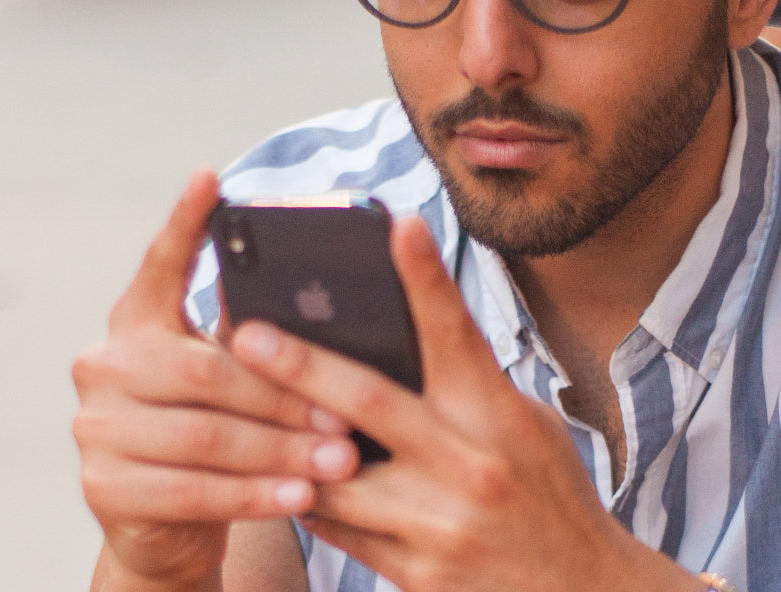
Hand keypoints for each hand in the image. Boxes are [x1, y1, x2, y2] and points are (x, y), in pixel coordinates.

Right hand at [72, 170, 359, 590]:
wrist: (164, 525)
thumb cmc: (217, 432)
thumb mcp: (231, 381)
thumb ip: (253, 340)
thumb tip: (325, 300)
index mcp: (136, 322)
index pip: (160, 265)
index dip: (184, 223)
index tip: (211, 175)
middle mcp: (104, 364)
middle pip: (205, 373)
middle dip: (284, 396)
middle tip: (348, 415)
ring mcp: (95, 427)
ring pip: (206, 437)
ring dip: (281, 452)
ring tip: (341, 462)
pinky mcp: (102, 486)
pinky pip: (192, 491)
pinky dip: (254, 496)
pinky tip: (300, 499)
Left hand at [229, 218, 698, 591]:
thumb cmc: (550, 497)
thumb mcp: (525, 427)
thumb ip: (464, 388)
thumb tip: (394, 337)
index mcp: (500, 418)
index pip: (457, 334)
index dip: (427, 277)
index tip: (399, 223)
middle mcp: (469, 467)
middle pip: (368, 403)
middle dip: (300, 364)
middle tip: (244, 331)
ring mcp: (439, 526)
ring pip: (333, 476)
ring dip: (282, 444)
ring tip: (231, 409)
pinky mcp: (415, 575)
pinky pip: (338, 531)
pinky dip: (305, 498)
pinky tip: (272, 475)